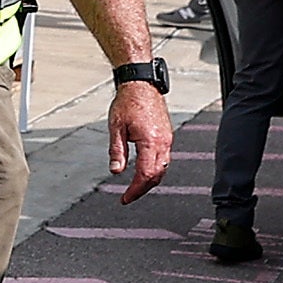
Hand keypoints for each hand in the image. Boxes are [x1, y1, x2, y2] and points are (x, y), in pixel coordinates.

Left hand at [109, 78, 174, 202]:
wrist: (141, 84)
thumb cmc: (127, 102)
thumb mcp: (115, 128)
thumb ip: (117, 151)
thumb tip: (116, 171)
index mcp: (151, 141)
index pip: (146, 174)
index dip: (135, 190)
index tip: (125, 198)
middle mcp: (163, 142)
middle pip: (157, 174)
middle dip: (143, 189)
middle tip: (128, 196)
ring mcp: (167, 138)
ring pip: (163, 168)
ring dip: (150, 180)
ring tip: (135, 188)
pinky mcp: (167, 135)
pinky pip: (164, 158)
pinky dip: (155, 169)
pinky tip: (144, 172)